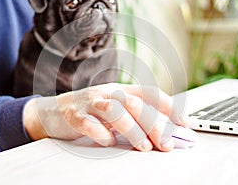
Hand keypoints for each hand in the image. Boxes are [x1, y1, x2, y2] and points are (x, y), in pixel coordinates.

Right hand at [23, 83, 187, 151]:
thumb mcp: (114, 111)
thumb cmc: (89, 112)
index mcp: (119, 90)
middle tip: (165, 144)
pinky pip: (88, 122)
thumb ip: (135, 119)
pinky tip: (109, 142)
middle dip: (154, 124)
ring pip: (115, 109)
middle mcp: (106, 93)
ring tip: (143, 147)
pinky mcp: (73, 115)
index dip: (168, 107)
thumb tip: (163, 133)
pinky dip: (101, 133)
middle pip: (135, 103)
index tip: (184, 123)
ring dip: (132, 130)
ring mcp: (89, 102)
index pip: (149, 93)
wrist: (53, 111)